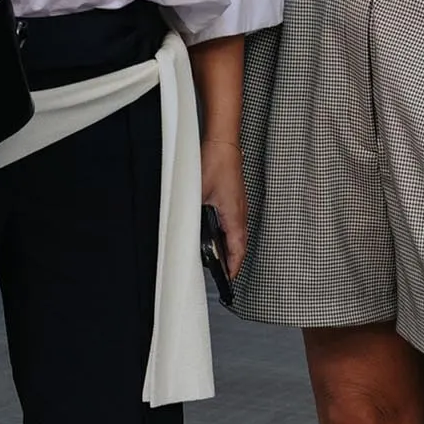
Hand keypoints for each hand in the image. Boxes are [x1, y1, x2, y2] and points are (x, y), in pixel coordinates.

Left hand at [200, 135, 248, 279]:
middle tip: (223, 274)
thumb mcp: (197, 193)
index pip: (237, 249)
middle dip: (233, 261)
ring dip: (232, 248)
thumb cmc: (215, 164)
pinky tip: (218, 234)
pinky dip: (229, 234)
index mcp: (234, 216)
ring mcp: (239, 205)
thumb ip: (192, 213)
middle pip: (240, 244)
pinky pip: (235, 222)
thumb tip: (184, 229)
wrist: (223, 144)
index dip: (233, 266)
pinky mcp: (235, 198)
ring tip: (221, 259)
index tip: (228, 279)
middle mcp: (240, 212)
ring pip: (238, 233)